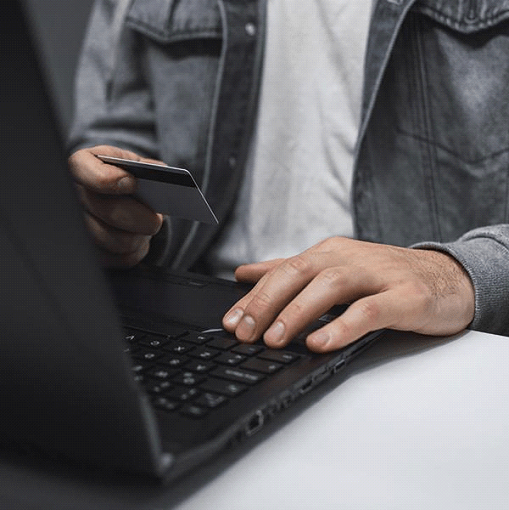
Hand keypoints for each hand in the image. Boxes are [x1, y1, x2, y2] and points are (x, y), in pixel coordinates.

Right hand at [68, 145, 163, 266]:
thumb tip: (160, 175)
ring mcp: (78, 228)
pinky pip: (122, 258)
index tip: (132, 183)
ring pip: (119, 240)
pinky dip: (137, 250)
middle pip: (109, 212)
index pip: (81, 171)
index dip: (108, 179)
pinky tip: (137, 237)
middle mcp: (73, 197)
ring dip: (141, 236)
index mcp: (81, 167)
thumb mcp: (135, 164)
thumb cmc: (127, 177)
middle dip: (143, 218)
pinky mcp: (90, 253)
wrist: (121, 200)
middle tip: (156, 218)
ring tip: (147, 226)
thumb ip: (145, 167)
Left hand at [222, 237, 474, 351]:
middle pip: (299, 273)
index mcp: (329, 253)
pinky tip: (320, 343)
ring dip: (298, 312)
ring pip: (330, 286)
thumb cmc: (384, 278)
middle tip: (243, 332)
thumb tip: (246, 273)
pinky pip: (369, 310)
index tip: (230, 321)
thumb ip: (289, 271)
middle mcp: (349, 259)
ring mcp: (378, 276)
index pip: (282, 271)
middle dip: (266, 303)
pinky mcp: (405, 297)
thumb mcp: (333, 268)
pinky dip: (343, 327)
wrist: (447, 277)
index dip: (253, 296)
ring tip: (275, 339)